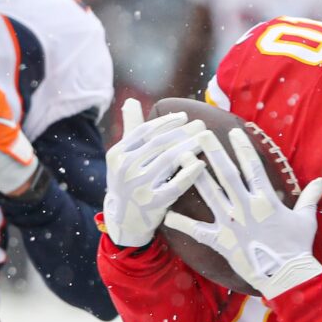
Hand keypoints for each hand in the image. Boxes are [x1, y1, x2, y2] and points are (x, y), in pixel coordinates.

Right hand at [103, 98, 208, 247]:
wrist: (123, 220)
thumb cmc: (127, 182)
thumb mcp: (122, 156)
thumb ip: (130, 128)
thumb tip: (131, 100)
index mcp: (117, 154)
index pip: (145, 131)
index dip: (166, 122)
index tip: (184, 116)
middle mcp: (125, 168)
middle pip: (159, 144)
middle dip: (183, 131)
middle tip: (201, 124)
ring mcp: (138, 187)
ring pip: (169, 160)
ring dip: (189, 146)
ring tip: (204, 138)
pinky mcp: (152, 204)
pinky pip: (175, 185)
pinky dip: (189, 173)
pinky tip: (202, 163)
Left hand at [164, 128, 321, 298]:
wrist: (286, 276)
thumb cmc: (297, 248)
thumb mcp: (306, 219)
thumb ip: (309, 197)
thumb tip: (320, 180)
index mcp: (265, 199)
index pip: (252, 166)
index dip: (243, 147)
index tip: (233, 131)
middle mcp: (245, 207)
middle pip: (226, 173)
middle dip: (213, 151)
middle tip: (200, 134)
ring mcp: (231, 223)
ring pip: (209, 193)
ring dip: (194, 175)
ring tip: (181, 158)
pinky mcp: (220, 241)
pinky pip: (197, 230)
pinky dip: (181, 224)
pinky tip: (166, 215)